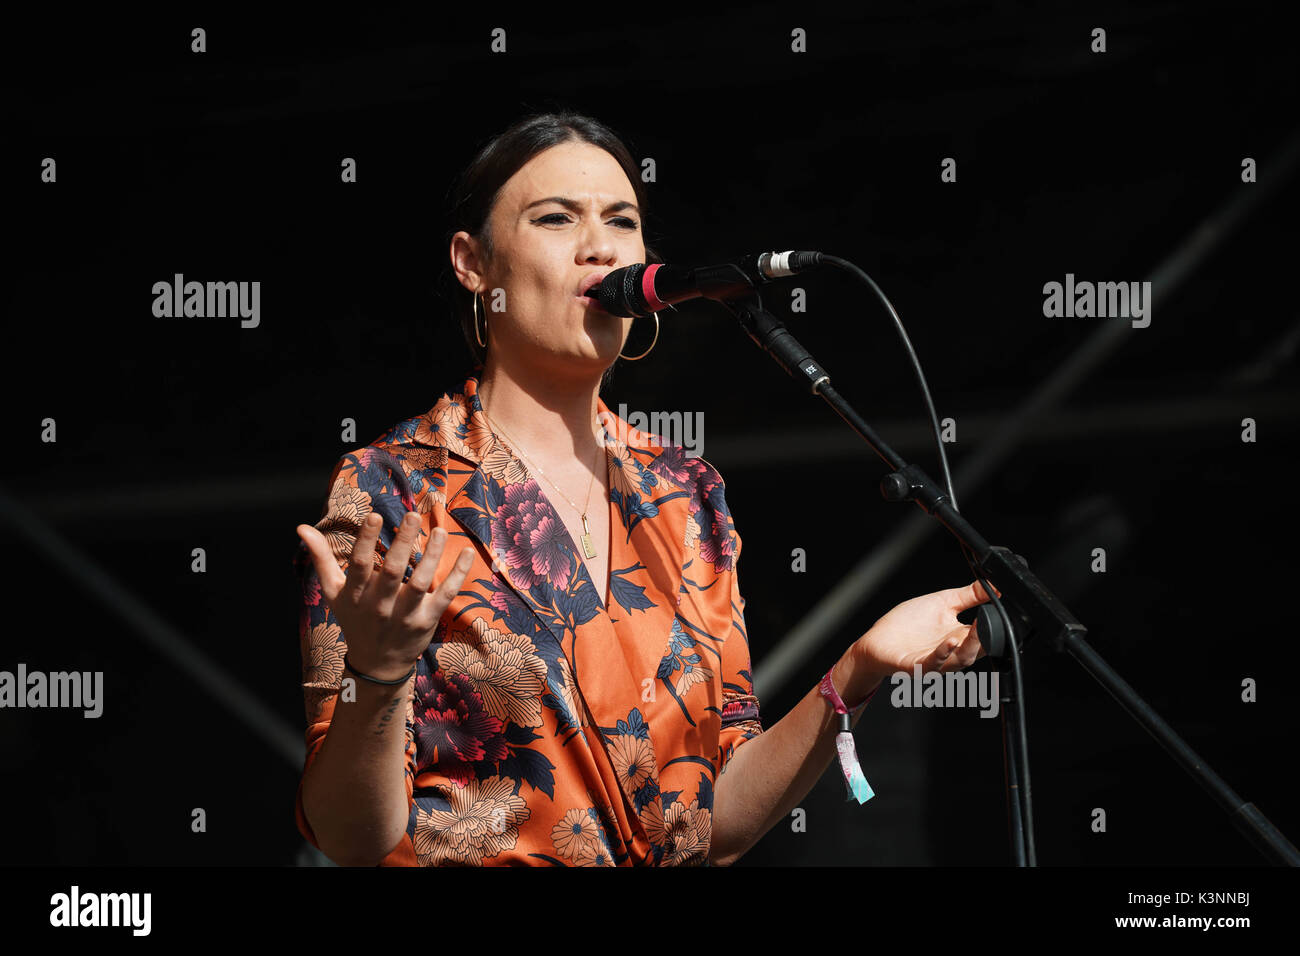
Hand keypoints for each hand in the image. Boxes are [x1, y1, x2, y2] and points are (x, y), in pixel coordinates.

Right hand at [296, 512, 475, 680]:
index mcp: (355, 595)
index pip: (358, 565)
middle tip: (413, 515)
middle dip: (402, 543)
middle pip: (392, 572)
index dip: (365, 540)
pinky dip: (458, 574)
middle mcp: (379, 605)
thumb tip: (302, 528)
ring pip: (421, 582)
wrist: (377, 664)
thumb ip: (321, 558)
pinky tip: (466, 551)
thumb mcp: (333, 592)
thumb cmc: (354, 619)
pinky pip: (445, 595)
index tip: (374, 515)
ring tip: (438, 529)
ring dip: (431, 555)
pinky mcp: (427, 620)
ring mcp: (405, 614)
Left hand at [852, 579, 1001, 682]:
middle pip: (974, 650)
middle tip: (989, 621)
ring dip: (967, 647)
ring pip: (958, 661)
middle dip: (984, 638)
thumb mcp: (943, 602)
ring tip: (974, 631)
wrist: (878, 640)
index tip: (998, 609)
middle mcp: (950, 653)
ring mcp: (934, 662)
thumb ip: (969, 595)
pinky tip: (949, 642)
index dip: (993, 626)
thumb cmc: (909, 623)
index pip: (984, 636)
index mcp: (959, 638)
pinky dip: (942, 654)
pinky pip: (931, 665)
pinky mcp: (915, 667)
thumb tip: (995, 584)